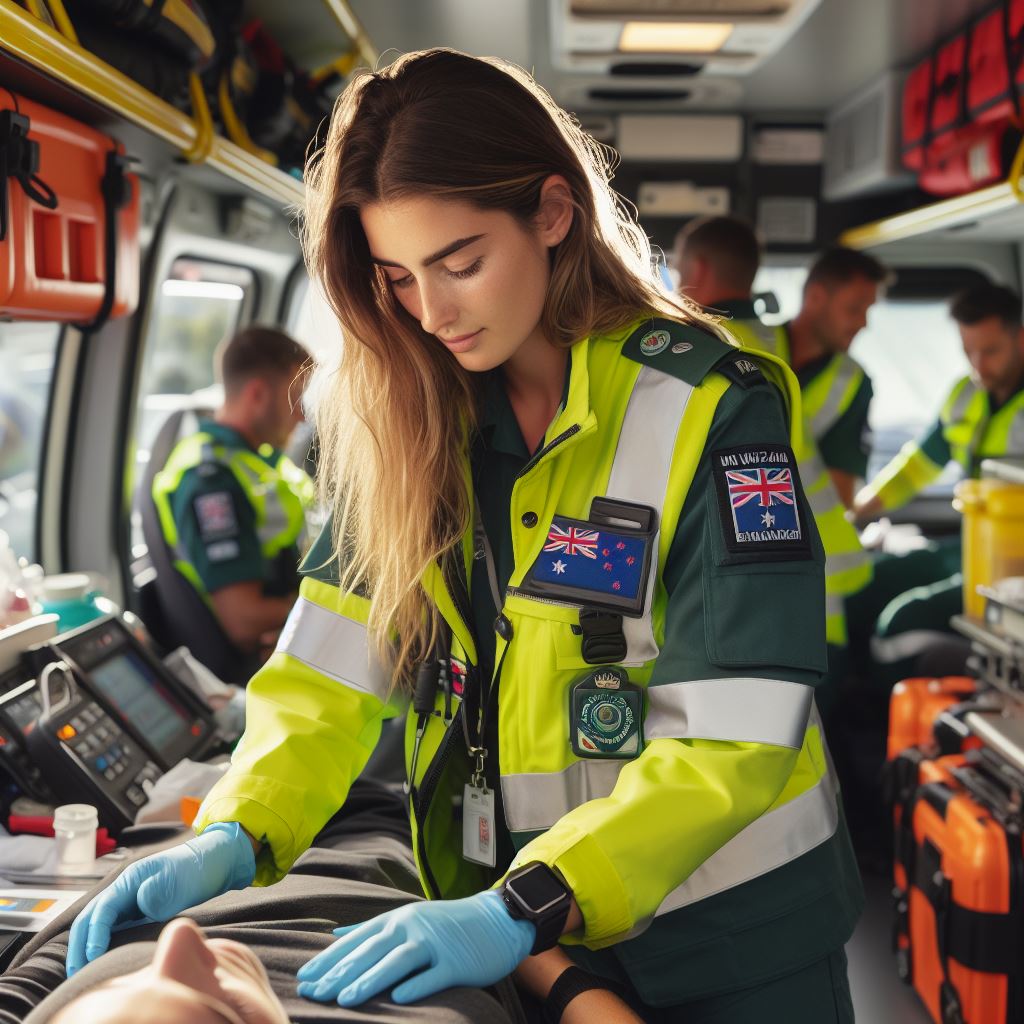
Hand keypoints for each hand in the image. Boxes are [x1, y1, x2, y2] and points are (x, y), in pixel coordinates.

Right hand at [66, 821, 255, 976]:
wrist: (216, 862)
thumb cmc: (197, 868)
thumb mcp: (178, 879)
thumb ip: (157, 892)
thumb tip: (141, 903)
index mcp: (130, 879)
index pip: (103, 909)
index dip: (94, 933)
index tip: (92, 956)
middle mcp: (125, 889)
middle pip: (91, 917)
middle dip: (80, 944)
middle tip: (75, 972)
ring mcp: (131, 899)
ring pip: (99, 923)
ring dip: (87, 944)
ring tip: (81, 971)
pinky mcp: (139, 909)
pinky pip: (114, 927)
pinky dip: (103, 942)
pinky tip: (102, 959)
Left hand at [296, 889, 534, 1005]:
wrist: (495, 918)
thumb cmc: (446, 923)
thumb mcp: (407, 918)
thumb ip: (371, 928)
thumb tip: (335, 934)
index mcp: (397, 919)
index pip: (356, 940)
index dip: (329, 959)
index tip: (304, 978)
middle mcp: (412, 927)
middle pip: (371, 950)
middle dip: (340, 973)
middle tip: (313, 993)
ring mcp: (435, 944)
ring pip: (397, 961)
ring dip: (370, 979)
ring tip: (345, 1000)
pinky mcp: (457, 961)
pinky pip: (434, 975)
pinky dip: (416, 985)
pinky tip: (397, 999)